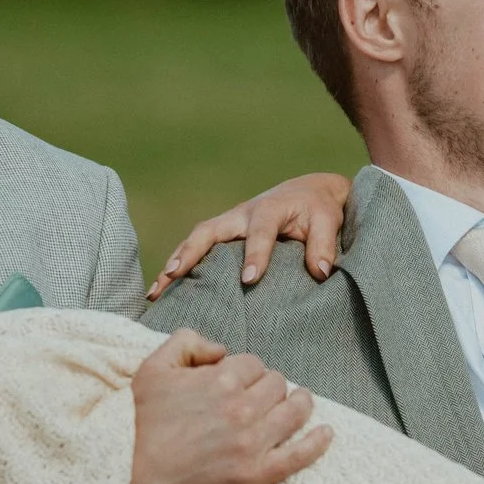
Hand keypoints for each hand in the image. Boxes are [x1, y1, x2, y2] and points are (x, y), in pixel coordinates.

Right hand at [125, 330, 331, 483]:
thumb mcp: (152, 368)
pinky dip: (318, 442)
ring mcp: (251, 443)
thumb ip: (186, 343)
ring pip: (294, 411)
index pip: (254, 364)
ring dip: (300, 404)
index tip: (241, 382)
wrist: (129, 477)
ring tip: (300, 403)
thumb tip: (221, 350)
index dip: (248, 371)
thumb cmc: (138, 423)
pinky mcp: (255, 475)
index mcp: (219, 381)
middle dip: (271, 386)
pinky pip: (299, 454)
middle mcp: (240, 409)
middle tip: (263, 396)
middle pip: (277, 385)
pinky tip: (327, 434)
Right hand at [147, 172, 355, 298]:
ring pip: (196, 240)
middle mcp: (242, 214)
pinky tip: (165, 289)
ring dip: (175, 263)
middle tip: (172, 276)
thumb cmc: (319, 209)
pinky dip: (180, 265)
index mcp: (269, 209)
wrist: (310, 192)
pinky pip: (198, 247)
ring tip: (155, 291)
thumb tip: (321, 273)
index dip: (255, 254)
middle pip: (209, 231)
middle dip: (189, 253)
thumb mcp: (328, 221)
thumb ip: (324, 246)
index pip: (260, 232)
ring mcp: (229, 223)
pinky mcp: (225, 233)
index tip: (249, 280)